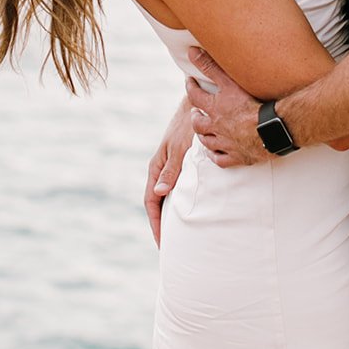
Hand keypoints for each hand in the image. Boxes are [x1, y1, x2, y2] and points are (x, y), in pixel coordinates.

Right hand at [145, 98, 194, 246]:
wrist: (197, 104)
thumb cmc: (187, 125)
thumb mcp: (179, 148)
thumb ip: (171, 170)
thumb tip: (159, 193)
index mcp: (156, 168)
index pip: (151, 203)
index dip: (156, 224)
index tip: (162, 243)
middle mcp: (162, 168)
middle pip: (158, 202)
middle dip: (162, 224)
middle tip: (170, 245)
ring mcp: (172, 165)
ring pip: (168, 195)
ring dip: (172, 213)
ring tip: (180, 232)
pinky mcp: (182, 162)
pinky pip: (179, 187)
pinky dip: (181, 201)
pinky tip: (191, 209)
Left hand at [184, 48, 265, 166]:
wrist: (270, 130)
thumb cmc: (251, 105)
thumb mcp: (228, 82)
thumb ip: (210, 66)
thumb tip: (192, 51)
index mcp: (214, 109)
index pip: (195, 96)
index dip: (191, 87)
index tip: (190, 82)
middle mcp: (216, 127)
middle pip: (198, 123)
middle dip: (195, 116)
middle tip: (196, 112)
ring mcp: (226, 144)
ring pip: (207, 142)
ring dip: (204, 136)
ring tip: (204, 131)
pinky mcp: (237, 157)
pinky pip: (221, 160)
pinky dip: (216, 156)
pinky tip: (216, 153)